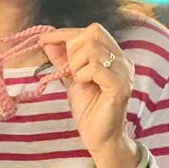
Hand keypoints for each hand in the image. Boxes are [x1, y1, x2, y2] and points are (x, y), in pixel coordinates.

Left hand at [40, 24, 139, 167]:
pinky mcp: (120, 86)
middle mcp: (122, 60)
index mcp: (113, 56)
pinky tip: (86, 86)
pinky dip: (84, 75)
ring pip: (93, 49)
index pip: (91, 30)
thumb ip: (62, 59)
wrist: (100, 137)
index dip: (65, 33)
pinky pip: (96, 68)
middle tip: (70, 71)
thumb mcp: (71, 79)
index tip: (44, 39)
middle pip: (93, 33)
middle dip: (73, 50)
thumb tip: (47, 40)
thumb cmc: (89, 109)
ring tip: (80, 81)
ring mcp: (124, 72)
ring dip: (77, 65)